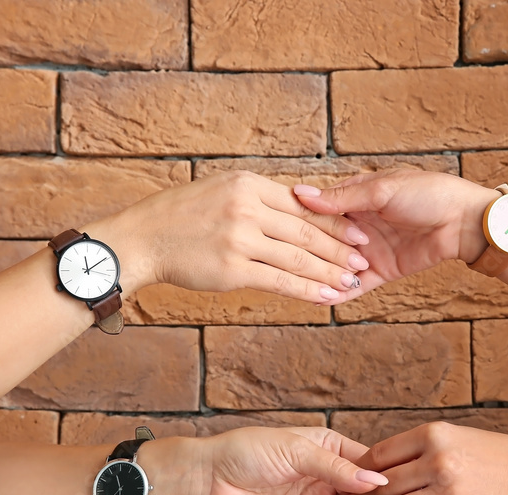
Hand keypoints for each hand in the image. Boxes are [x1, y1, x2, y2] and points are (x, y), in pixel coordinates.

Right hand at [111, 170, 371, 303]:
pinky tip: (326, 296)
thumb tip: (297, 203)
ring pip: (297, 256)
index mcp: (248, 184)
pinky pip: (280, 280)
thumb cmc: (181, 217)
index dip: (335, 219)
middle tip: (364, 258)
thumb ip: (258, 198)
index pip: (303, 204)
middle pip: (306, 229)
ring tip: (352, 280)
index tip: (358, 229)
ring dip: (329, 271)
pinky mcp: (233, 269)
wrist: (143, 238)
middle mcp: (247, 207)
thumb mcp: (221, 190)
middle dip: (340, 247)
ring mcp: (240, 238)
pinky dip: (306, 289)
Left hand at [196, 427, 388, 494]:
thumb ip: (334, 468)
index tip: (407, 486)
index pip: (366, 462)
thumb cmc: (247, 452)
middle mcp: (326, 477)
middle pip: (364, 494)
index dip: (386, 475)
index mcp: (327, 449)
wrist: (209, 481)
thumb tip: (374, 479)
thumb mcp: (295, 451)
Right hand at [293, 169, 499, 301]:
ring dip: (320, 275)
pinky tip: (319, 299)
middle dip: (305, 252)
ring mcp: (369, 249)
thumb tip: (300, 193)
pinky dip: (339, 293)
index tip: (274, 227)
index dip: (300, 219)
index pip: (320, 210)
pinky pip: (356, 285)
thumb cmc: (429, 193)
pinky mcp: (382, 271)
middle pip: (324, 240)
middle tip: (278, 262)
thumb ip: (342, 198)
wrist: (464, 222)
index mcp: (356, 197)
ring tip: (294, 287)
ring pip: (336, 264)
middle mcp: (358, 224)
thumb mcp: (382, 190)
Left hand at [326, 422, 507, 494]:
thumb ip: (420, 448)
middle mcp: (438, 460)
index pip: (381, 453)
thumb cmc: (496, 457)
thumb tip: (380, 465)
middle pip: (383, 483)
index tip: (346, 482)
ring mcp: (448, 490)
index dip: (358, 471)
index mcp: (434, 434)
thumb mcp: (457, 437)